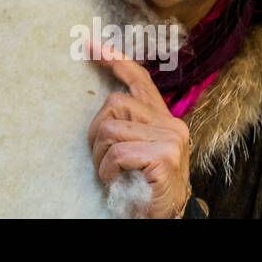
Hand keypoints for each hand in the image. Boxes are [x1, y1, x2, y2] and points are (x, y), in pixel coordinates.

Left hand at [86, 36, 192, 217]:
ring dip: (101, 155)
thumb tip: (104, 106)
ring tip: (111, 173)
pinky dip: (108, 169)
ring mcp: (170, 138)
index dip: (115, 60)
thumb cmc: (145, 186)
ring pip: (111, 128)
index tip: (90, 45)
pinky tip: (117, 181)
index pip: (140, 80)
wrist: (165, 217)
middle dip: (96, 132)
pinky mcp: (164, 155)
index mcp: (164, 118)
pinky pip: (117, 152)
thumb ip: (129, 126)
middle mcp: (171, 123)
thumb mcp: (137, 150)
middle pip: (114, 104)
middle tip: (102, 159)